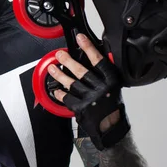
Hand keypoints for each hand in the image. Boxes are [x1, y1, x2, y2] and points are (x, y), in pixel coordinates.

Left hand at [47, 33, 129, 149]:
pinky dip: (60, 94)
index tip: (80, 38)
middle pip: (82, 71)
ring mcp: (91, 99)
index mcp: (111, 81)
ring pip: (72, 83)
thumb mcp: (114, 87)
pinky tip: (55, 90)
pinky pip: (67, 98)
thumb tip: (92, 56)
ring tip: (51, 68)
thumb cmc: (113, 106)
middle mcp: (101, 89)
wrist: (111, 127)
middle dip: (68, 61)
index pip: (99, 60)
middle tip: (59, 54)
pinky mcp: (82, 108)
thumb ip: (104, 73)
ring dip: (59, 75)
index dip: (89, 48)